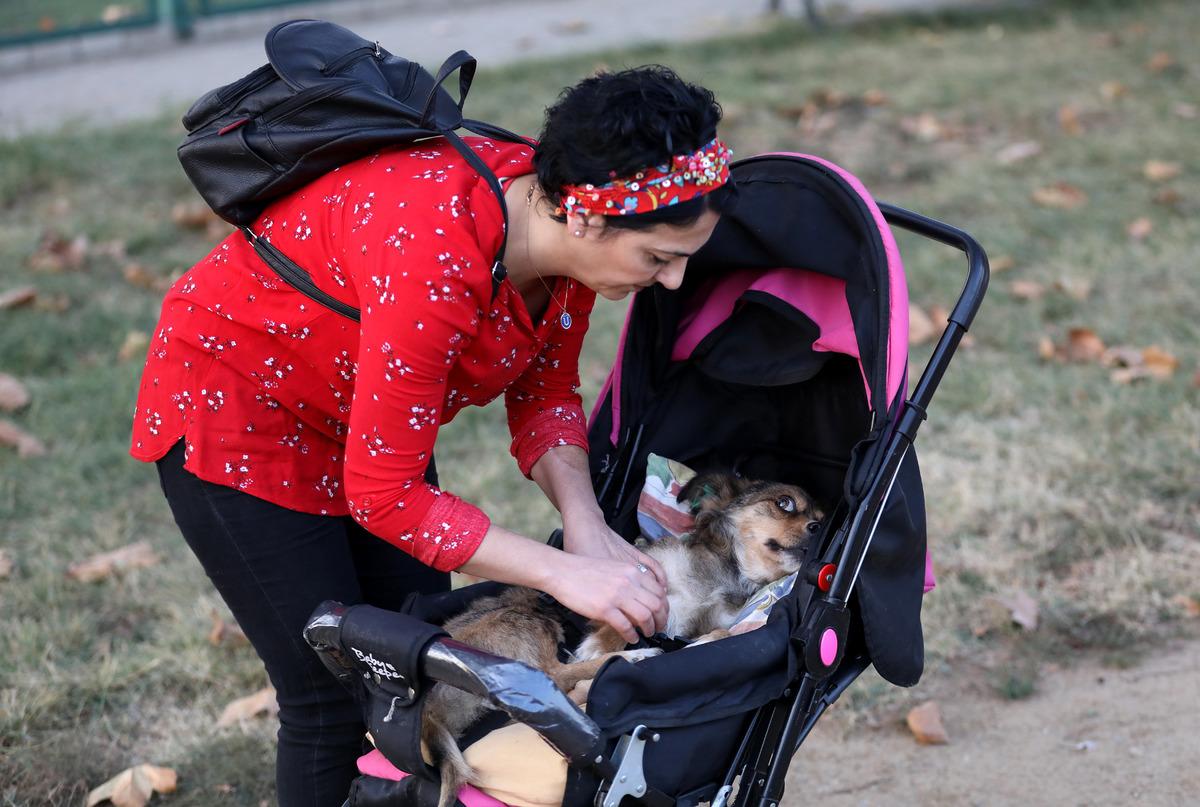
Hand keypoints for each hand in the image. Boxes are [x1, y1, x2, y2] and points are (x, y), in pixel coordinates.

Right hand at [544, 550, 667, 644]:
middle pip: (657, 605)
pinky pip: (626, 626)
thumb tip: (642, 597)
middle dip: (661, 620)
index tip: (662, 615)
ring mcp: (617, 596)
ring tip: (647, 634)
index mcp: (632, 572)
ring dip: (649, 629)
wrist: (562, 571)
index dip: (664, 607)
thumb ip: (630, 580)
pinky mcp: (604, 609)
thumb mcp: (614, 568)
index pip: (659, 592)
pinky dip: (632, 635)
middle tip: (659, 628)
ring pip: (645, 617)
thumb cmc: (585, 569)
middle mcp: (629, 583)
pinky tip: (631, 638)